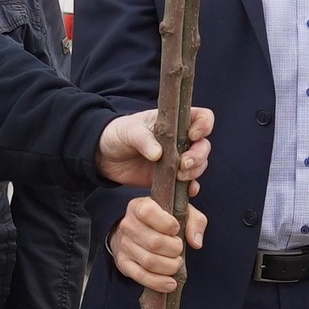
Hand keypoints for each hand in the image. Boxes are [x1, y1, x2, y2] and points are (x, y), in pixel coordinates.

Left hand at [97, 106, 212, 187]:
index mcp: (175, 122)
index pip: (202, 118)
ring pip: (199, 164)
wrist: (105, 156)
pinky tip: (187, 191)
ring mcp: (177, 159)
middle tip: (183, 164)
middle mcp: (181, 140)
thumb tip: (158, 154)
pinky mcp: (171, 177)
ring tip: (180, 176)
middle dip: (198, 156)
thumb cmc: (119, 134)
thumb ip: (143, 140)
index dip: (204, 126)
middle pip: (204, 145)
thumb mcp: (129, 131)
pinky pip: (189, 183)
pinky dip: (191, 187)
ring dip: (195, 171)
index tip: (191, 135)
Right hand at [109, 195, 206, 290]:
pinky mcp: (123, 263)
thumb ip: (195, 221)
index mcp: (139, 206)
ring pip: (149, 262)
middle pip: (154, 242)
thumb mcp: (181, 212)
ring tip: (176, 264)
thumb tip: (196, 242)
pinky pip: (140, 276)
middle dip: (174, 250)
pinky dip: (158, 283)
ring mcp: (124, 245)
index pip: (149, 213)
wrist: (137, 229)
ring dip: (169, 267)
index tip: (176, 230)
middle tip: (179, 249)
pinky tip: (170, 283)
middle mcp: (128, 225)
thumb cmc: (163, 220)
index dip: (168, 225)